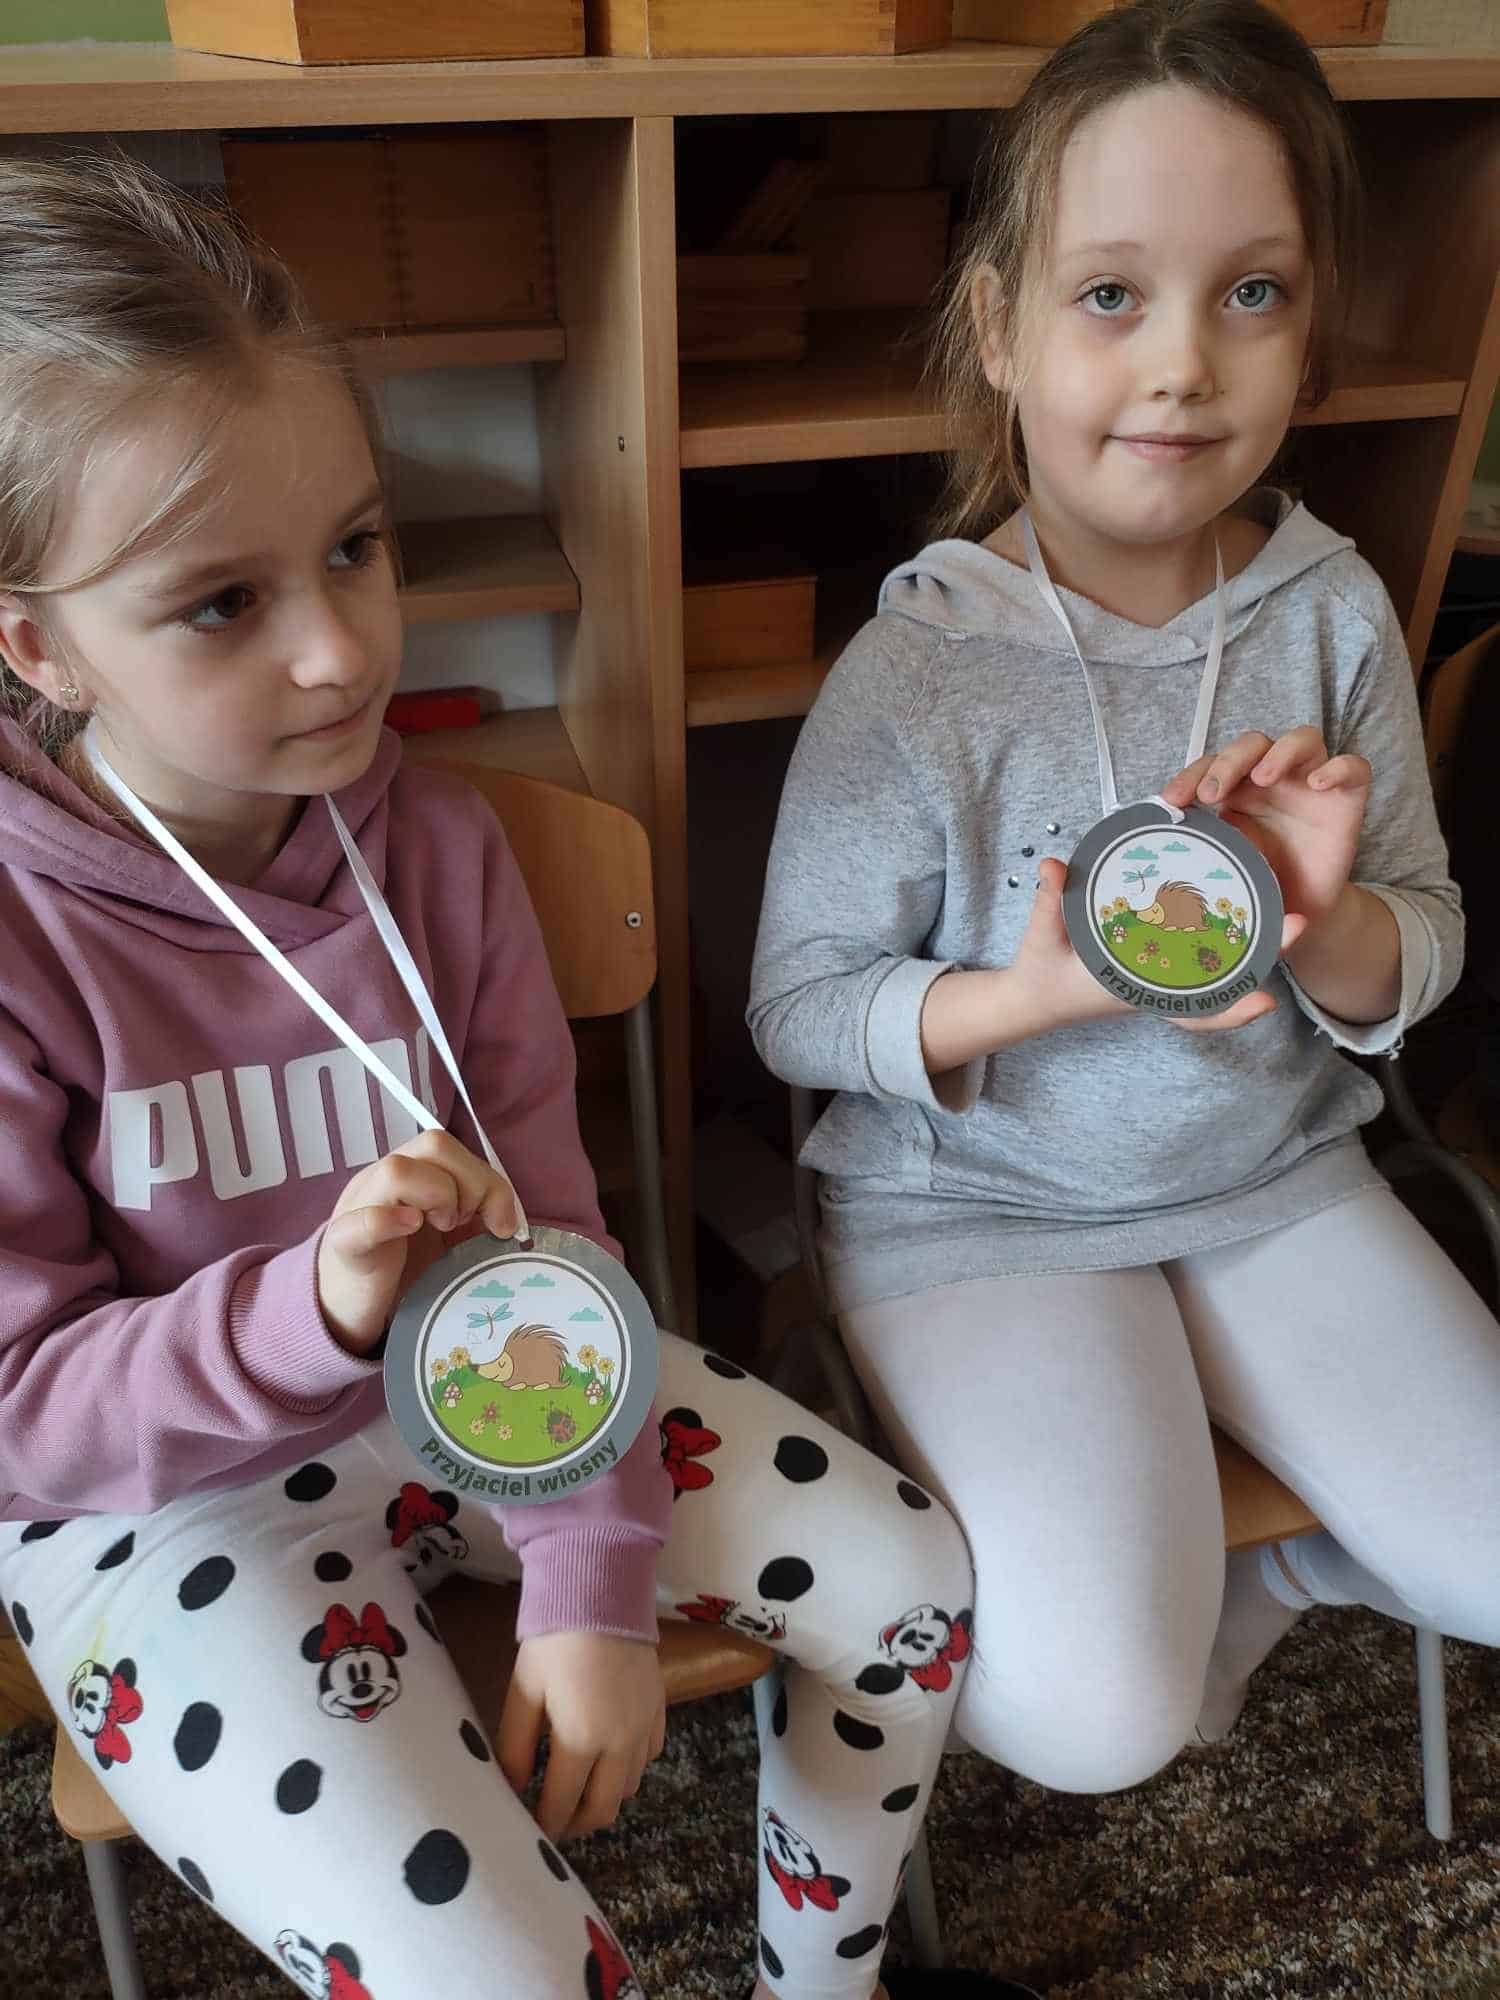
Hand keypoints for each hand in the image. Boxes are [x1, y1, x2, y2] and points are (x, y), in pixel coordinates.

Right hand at [316, 1130, 521, 1354]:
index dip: (487, 1178)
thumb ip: (475, 1219)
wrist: (346, 1310)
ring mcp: (358, 1207)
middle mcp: (381, 1179)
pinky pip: (360, 1222)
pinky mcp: (343, 1245)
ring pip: (397, 1170)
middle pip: (433, 1145)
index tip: (500, 1223)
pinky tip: (410, 1229)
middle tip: (466, 1225)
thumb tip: (512, 1220)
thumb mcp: (447, 1238)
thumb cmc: (401, 1269)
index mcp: (410, 1174)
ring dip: (438, 1197)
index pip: (452, 1146)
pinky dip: (389, 1220)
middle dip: (470, 1184)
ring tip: (442, 1230)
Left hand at [499, 1632, 665, 1840]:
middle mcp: (621, 1743)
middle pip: (604, 1809)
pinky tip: (610, 1754)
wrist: (602, 1589)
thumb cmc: (554, 1640)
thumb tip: (512, 1790)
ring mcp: (645, 1726)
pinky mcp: (659, 1708)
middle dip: (576, 1824)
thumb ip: (516, 1747)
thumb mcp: (524, 1690)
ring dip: (605, 1798)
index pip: (563, 1805)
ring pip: (631, 1787)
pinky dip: (630, 1768)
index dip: (545, 1826)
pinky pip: (650, 1756)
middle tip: (554, 1822)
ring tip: (579, 1789)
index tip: (531, 1835)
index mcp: (582, 1740)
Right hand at [1012, 860, 1299, 1035]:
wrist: (1034, 996)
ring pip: (1218, 968)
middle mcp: (1156, 986)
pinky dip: (1229, 944)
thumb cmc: (1040, 972)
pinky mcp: (1157, 960)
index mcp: (1135, 990)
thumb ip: (1048, 902)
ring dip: (1255, 946)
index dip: (1227, 1012)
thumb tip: (1052, 867)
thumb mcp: (1041, 937)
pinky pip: (1202, 957)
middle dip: (1259, 956)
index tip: (1268, 1001)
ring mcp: (1159, 974)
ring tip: (1294, 917)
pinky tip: (1253, 916)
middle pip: (1219, 980)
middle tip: (1299, 925)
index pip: (1186, 1011)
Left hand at [1160, 727, 1371, 934]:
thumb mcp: (1229, 875)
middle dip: (1228, 762)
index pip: (1212, 766)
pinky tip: (1318, 785)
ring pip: (1301, 740)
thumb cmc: (1262, 886)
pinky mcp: (1347, 797)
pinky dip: (1337, 769)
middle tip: (1211, 794)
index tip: (1171, 801)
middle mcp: (1274, 781)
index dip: (1190, 776)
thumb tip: (1173, 883)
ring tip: (1262, 778)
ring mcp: (1311, 785)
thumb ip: (1208, 869)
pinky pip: (1353, 768)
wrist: (1304, 912)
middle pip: (1252, 745)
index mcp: (1237, 793)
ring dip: (1279, 753)